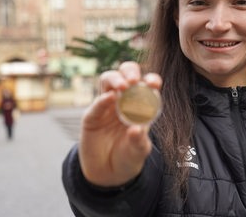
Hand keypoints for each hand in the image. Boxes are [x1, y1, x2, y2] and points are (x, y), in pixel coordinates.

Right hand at [78, 61, 161, 186]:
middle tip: (133, 81)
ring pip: (108, 80)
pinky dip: (103, 99)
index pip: (146, 85)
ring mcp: (106, 106)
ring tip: (123, 87)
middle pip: (125, 74)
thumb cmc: (128, 157)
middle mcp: (124, 100)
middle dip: (130, 72)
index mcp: (141, 105)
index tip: (153, 83)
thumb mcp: (138, 151)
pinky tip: (110, 98)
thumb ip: (139, 140)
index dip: (151, 80)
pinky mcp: (92, 116)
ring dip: (115, 79)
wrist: (108, 173)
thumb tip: (136, 129)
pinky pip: (96, 104)